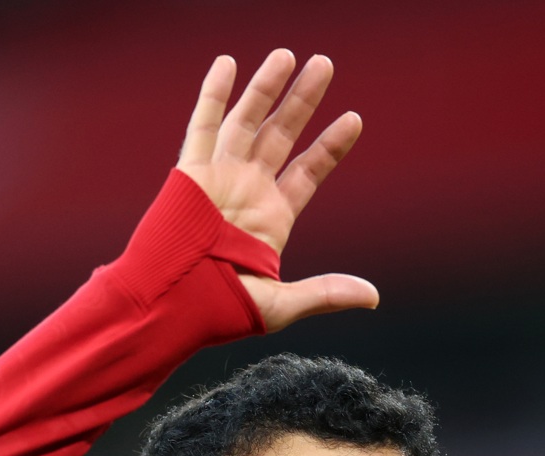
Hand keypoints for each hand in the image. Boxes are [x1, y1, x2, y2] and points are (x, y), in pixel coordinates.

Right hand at [178, 50, 378, 332]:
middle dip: (303, 100)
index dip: (330, 146)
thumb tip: (373, 298)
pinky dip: (214, 95)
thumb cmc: (219, 310)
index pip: (308, 171)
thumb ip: (325, 293)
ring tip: (287, 55)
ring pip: (247, 122)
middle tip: (324, 64)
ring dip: (266, 88)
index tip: (354, 119)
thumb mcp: (280, 303)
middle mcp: (247, 192)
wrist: (171, 307)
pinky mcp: (190, 175)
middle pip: (282, 134)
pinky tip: (227, 64)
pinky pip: (202, 127)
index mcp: (272, 219)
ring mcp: (219, 179)